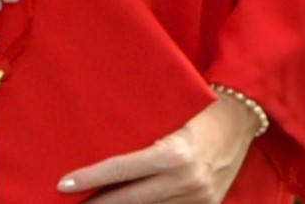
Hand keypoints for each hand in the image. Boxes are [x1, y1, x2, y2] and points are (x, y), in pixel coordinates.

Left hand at [56, 92, 260, 202]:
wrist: (241, 120)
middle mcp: (185, 180)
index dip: (89, 179)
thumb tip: (101, 144)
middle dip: (98, 202)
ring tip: (96, 203)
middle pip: (129, 199)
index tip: (63, 184)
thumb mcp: (168, 118)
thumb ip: (142, 137)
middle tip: (71, 203)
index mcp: (172, 153)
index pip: (120, 170)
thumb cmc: (197, 110)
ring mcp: (197, 198)